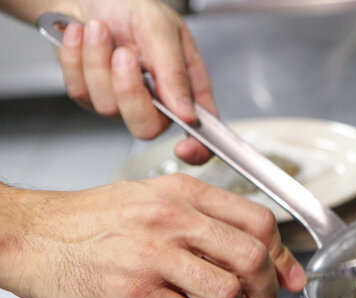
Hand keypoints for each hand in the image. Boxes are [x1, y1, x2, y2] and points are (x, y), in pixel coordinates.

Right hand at [0, 175, 305, 297]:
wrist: (32, 236)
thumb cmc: (94, 222)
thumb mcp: (155, 200)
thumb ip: (209, 222)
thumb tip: (263, 254)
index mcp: (184, 194)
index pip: (259, 222)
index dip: (282, 256)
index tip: (287, 277)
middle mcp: (172, 220)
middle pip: (253, 259)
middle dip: (266, 291)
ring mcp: (152, 256)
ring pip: (228, 293)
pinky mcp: (132, 292)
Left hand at [54, 0, 214, 163]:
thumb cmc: (131, 7)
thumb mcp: (162, 29)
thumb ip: (175, 72)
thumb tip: (187, 113)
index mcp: (187, 88)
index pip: (200, 130)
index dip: (196, 148)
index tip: (184, 148)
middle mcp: (157, 101)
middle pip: (147, 128)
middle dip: (129, 90)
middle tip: (124, 54)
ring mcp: (122, 103)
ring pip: (109, 107)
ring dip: (98, 62)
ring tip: (100, 30)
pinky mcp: (90, 97)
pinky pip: (80, 92)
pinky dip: (76, 58)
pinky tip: (82, 37)